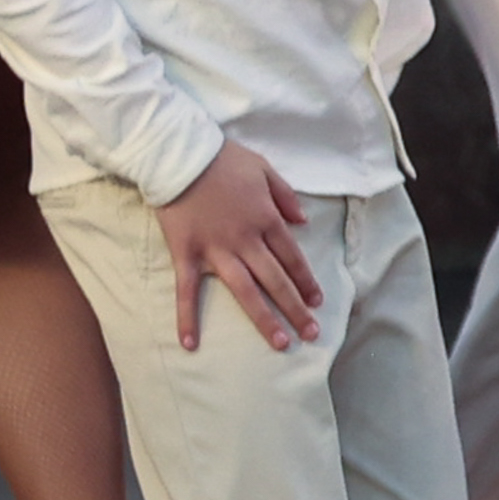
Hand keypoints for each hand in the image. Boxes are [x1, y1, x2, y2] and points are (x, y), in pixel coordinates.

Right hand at [153, 141, 322, 351]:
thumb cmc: (224, 160)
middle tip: (312, 333)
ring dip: (263, 319)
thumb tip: (303, 222)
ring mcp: (215, 250)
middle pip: (276, 280)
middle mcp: (246, 240)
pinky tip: (191, 343)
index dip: (306, 281)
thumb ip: (286, 197)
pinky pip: (187, 291)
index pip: (293, 258)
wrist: (179, 156)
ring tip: (280, 343)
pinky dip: (187, 318)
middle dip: (295, 308)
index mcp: (267, 219)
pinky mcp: (186, 254)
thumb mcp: (265, 169)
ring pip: (244, 291)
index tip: (318, 302)